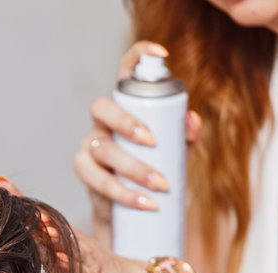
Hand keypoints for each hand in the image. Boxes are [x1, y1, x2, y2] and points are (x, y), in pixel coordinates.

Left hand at [0, 176, 154, 272]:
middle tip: (12, 198)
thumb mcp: (60, 253)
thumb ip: (38, 240)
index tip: (2, 184)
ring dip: (51, 234)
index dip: (20, 202)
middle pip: (49, 223)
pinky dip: (70, 265)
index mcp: (60, 236)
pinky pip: (81, 270)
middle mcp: (70, 242)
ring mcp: (83, 258)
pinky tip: (60, 260)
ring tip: (37, 224)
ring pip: (66, 243)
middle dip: (31, 212)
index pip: (37, 216)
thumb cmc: (88, 268)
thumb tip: (10, 228)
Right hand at [73, 41, 202, 212]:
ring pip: (102, 149)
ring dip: (133, 167)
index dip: (139, 56)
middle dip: (126, 123)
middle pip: (101, 108)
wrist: (134, 213)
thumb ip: (186, 135)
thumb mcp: (176, 151)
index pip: (126, 71)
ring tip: (159, 185)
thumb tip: (191, 119)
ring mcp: (90, 147)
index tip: (162, 55)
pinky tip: (143, 202)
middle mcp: (102, 122)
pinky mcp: (85, 174)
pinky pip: (98, 181)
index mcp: (125, 106)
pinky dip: (123, 193)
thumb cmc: (154, 172)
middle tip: (153, 142)